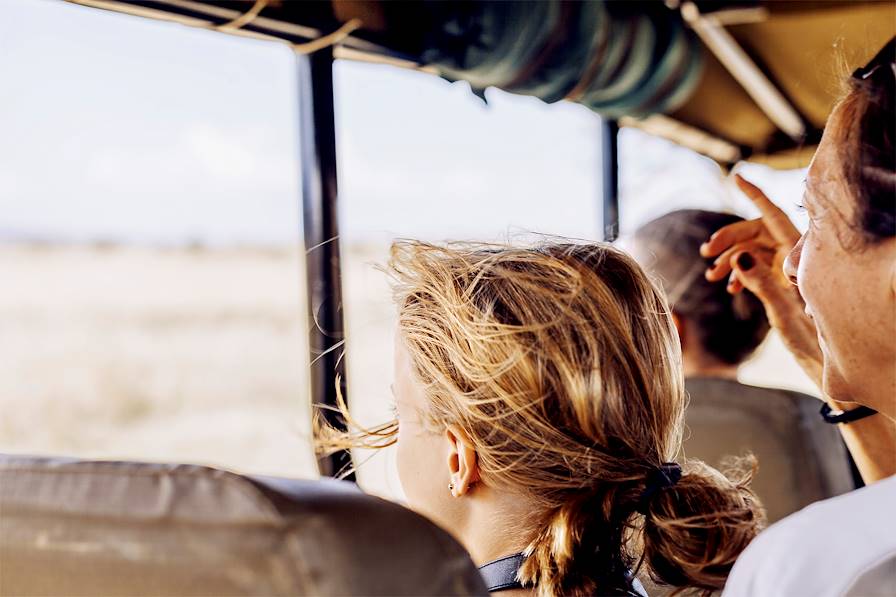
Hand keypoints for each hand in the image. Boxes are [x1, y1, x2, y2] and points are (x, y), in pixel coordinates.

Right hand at [700, 175, 823, 387]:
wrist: (830, 370)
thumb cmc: (814, 346)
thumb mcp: (783, 316)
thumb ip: (762, 284)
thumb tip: (739, 258)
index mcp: (803, 260)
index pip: (775, 217)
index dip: (755, 195)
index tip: (736, 177)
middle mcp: (799, 260)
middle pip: (759, 233)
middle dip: (729, 240)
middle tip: (705, 254)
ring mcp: (793, 271)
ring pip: (756, 250)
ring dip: (730, 260)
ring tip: (711, 277)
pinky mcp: (788, 285)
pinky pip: (761, 267)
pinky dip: (741, 273)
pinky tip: (729, 288)